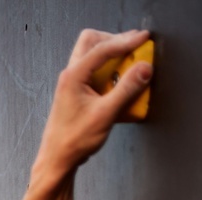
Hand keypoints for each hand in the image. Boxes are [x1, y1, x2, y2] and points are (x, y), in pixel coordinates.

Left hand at [36, 29, 151, 176]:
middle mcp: (71, 75)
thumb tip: (144, 69)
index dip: (126, 41)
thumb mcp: (105, 115)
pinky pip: (93, 72)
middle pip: (92, 41)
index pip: (103, 48)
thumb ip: (126, 90)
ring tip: (129, 64)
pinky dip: (108, 72)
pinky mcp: (77, 93)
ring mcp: (72, 83)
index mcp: (74, 76)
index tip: (144, 38)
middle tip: (134, 47)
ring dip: (111, 55)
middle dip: (114, 40)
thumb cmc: (73, 141)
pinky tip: (119, 84)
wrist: (57, 160)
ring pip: (92, 55)